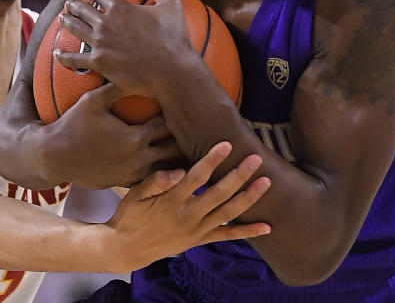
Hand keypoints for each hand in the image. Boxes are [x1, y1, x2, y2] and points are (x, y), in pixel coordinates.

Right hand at [46, 82, 183, 188]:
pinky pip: (150, 178)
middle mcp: (138, 159)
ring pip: (166, 168)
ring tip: (183, 143)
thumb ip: (116, 87)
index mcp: (135, 138)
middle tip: (189, 123)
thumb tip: (133, 69)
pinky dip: (159, 170)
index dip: (175, 114)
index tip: (180, 104)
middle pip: (174, 148)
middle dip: (180, 136)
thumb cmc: (72, 125)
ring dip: (172, 156)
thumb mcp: (92, 101)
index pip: (167, 125)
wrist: (54, 157)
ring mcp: (132, 174)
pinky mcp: (125, 184)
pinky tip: (164, 160)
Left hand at [55, 0, 203, 95]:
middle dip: (74, 5)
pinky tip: (57, 52)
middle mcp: (106, 23)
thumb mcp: (171, 6)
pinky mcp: (99, 63)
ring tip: (62, 19)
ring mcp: (100, 43)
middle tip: (69, 4)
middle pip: (82, 10)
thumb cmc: (175, 38)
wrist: (172, 70)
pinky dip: (64, 55)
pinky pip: (74, 59)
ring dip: (66, 22)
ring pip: (75, 29)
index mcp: (121, 8)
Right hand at [104, 141, 270, 272]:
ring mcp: (197, 230)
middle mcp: (188, 216)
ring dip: (249, 198)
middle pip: (219, 193)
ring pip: (228, 213)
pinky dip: (247, 232)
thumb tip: (177, 171)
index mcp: (171, 201)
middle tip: (256, 158)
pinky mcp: (200, 240)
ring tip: (266, 182)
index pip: (196, 177)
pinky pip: (227, 236)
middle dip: (239, 175)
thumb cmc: (130, 216)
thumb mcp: (134, 196)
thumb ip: (155, 182)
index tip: (227, 145)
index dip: (212, 160)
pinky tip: (266, 227)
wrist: (128, 249)